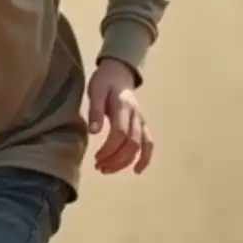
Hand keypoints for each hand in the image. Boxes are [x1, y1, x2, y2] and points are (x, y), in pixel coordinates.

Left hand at [85, 58, 153, 174]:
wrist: (119, 72)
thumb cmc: (105, 81)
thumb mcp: (95, 91)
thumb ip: (95, 110)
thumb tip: (93, 132)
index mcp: (123, 106)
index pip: (120, 133)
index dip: (110, 149)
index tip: (97, 158)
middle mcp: (136, 115)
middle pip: (131, 144)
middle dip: (116, 159)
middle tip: (99, 167)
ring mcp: (141, 121)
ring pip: (140, 147)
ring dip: (125, 162)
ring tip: (108, 169)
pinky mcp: (143, 125)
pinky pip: (149, 144)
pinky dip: (145, 159)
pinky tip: (136, 170)